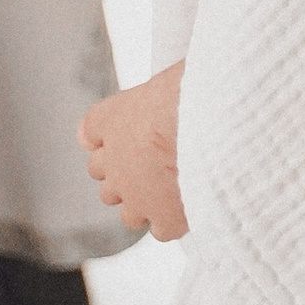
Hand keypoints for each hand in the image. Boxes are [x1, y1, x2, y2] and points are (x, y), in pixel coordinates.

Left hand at [79, 62, 187, 240]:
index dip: (107, 134)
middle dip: (124, 170)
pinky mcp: (163, 219)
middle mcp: (114, 162)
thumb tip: (185, 82)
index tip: (126, 131)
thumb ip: (165, 89)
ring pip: (127, 211)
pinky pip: (162, 230)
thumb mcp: (174, 74)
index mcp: (110, 120)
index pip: (90, 131)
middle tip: (155, 159)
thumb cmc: (198, 90)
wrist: (214, 128)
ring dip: (145, 203)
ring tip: (175, 188)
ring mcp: (136, 196)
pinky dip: (175, 222)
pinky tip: (194, 207)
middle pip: (103, 174)